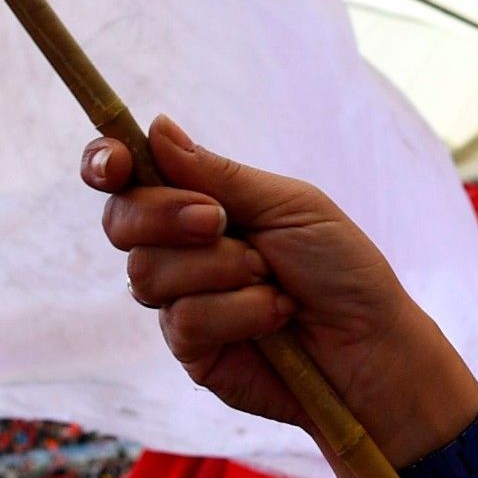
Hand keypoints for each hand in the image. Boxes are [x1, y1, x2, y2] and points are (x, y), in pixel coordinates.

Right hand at [83, 120, 477, 463]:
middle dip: (165, 215)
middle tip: (218, 222)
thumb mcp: (287, 206)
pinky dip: (238, 312)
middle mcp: (180, 249)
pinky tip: (275, 314)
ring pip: (149, 272)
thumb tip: (155, 129)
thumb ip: (219, 174)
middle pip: (120, 221)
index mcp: (200, 201)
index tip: (117, 163)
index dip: (106, 163)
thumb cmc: (340, 269)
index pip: (128, 176)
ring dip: (220, 270)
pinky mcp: (190, 348)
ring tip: (271, 278)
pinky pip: (184, 319)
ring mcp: (180, 299)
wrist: (371, 344)